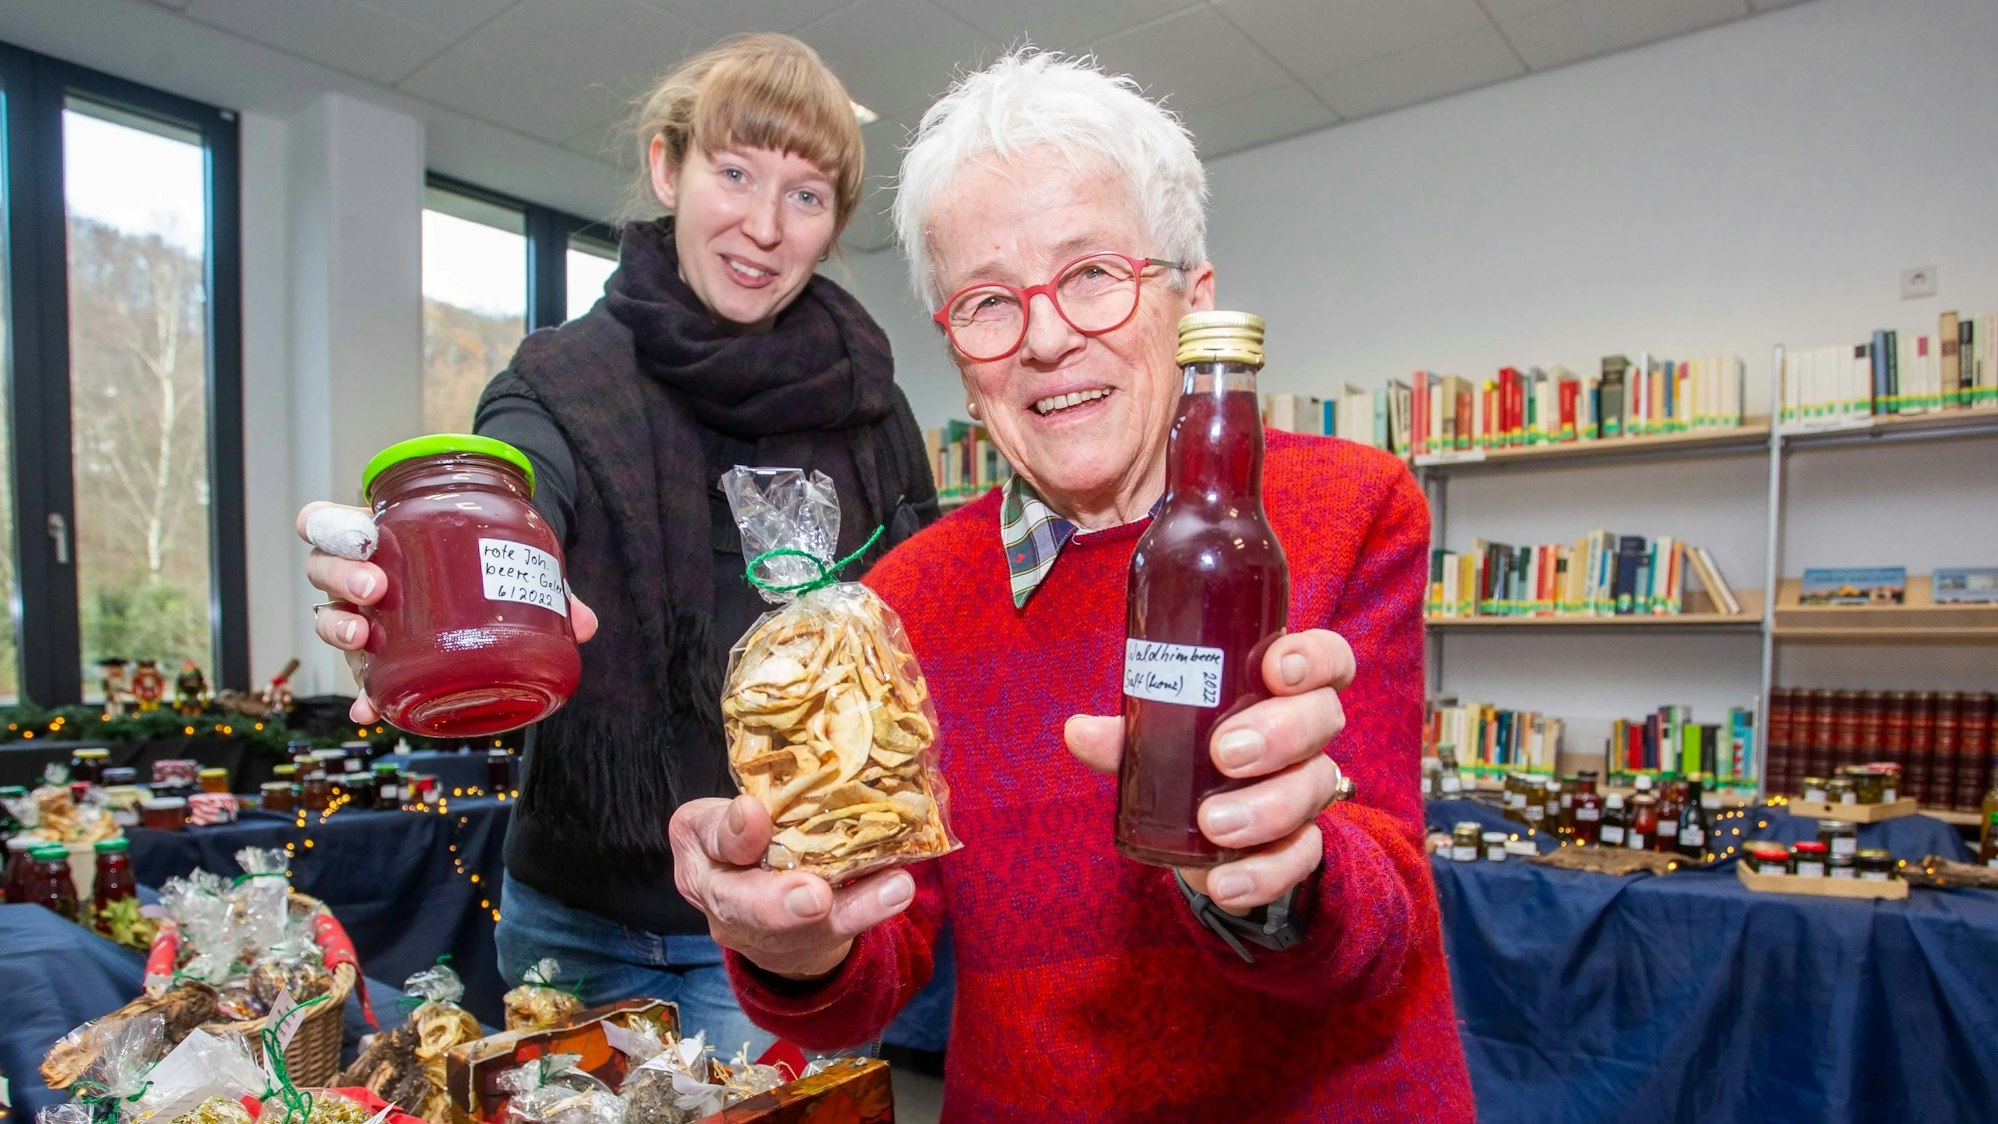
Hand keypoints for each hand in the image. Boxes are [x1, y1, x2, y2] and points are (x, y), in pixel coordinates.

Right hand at [296, 501, 598, 722]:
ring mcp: (364, 615)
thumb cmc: (484, 560)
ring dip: (338, 626)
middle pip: (323, 568)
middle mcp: (362, 572)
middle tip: (375, 587)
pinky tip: (368, 710)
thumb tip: (585, 624)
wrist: (487, 585)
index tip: (364, 539)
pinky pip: (359, 674)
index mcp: (382, 533)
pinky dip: (364, 693)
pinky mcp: (376, 655)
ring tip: (361, 636)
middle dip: (341, 576)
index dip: (330, 529)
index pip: (326, 523)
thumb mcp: (512, 561)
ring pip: (328, 614)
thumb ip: (546, 586)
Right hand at [669, 795, 916, 980]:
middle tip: (815, 897)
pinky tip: (897, 890)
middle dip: (781, 904)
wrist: (764, 898)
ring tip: (892, 888)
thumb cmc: (745, 841)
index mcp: (698, 852)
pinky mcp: (802, 944)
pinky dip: (870, 909)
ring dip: (850, 910)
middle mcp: (721, 900)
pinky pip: (836, 932)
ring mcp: (761, 932)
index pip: (708, 839)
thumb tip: (749, 810)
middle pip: (745, 907)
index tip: (754, 815)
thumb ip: (736, 815)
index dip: (731, 834)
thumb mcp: (728, 815)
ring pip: (803, 930)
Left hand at [1065, 629, 1354, 914]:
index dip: (1314, 658)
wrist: (1207, 829)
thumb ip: (1128, 734)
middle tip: (1225, 753)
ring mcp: (1306, 789)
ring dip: (1265, 808)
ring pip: (1311, 789)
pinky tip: (1223, 884)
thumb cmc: (1191, 753)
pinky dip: (1262, 874)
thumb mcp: (1160, 735)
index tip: (1276, 669)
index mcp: (1281, 689)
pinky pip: (1299, 858)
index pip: (1327, 659)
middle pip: (1323, 719)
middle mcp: (1307, 734)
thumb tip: (1079, 732)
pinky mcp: (1299, 844)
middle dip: (1278, 733)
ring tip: (1214, 823)